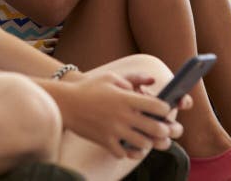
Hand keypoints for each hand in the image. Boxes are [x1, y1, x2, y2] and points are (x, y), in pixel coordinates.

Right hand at [53, 71, 183, 158]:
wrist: (65, 103)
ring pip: (142, 144)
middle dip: (164, 130)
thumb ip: (133, 78)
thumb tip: (152, 81)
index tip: (164, 109)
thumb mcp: (111, 77)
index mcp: (126, 98)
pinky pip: (124, 154)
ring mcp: (114, 130)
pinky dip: (128, 152)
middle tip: (162, 129)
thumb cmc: (89, 88)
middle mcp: (123, 115)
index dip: (165, 109)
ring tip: (146, 139)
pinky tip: (127, 146)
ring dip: (147, 142)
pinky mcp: (104, 142)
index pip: (157, 106)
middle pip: (155, 128)